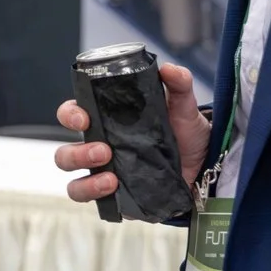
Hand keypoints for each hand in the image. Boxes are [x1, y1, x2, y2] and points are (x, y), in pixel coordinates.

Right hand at [52, 61, 207, 203]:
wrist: (205, 169)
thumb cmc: (187, 135)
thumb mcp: (184, 108)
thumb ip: (179, 85)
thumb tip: (169, 69)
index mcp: (106, 122)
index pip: (73, 114)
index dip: (69, 115)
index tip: (83, 118)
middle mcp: (100, 148)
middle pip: (65, 153)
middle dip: (77, 153)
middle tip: (104, 150)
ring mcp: (105, 175)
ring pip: (73, 181)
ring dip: (85, 181)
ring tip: (111, 176)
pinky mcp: (117, 199)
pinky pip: (94, 202)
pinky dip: (96, 196)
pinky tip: (115, 188)